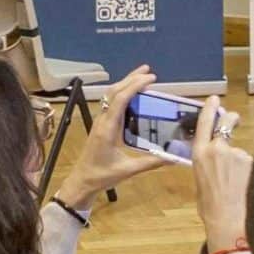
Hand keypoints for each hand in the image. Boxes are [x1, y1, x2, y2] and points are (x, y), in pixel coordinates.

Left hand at [52, 66, 167, 210]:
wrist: (81, 182)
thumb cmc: (101, 176)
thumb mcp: (127, 170)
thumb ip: (150, 163)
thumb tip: (172, 157)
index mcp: (108, 129)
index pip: (120, 99)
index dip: (134, 86)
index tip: (151, 78)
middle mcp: (102, 121)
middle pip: (114, 91)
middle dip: (131, 78)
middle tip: (149, 71)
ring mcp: (100, 122)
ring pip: (110, 95)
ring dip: (125, 84)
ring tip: (142, 77)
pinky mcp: (101, 125)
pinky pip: (111, 104)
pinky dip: (122, 94)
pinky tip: (133, 95)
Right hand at [190, 95, 250, 250]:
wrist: (228, 220)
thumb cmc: (211, 207)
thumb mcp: (201, 182)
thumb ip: (209, 165)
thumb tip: (218, 161)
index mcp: (200, 155)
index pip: (204, 124)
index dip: (209, 109)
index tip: (214, 99)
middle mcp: (218, 149)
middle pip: (226, 124)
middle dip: (231, 118)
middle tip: (235, 118)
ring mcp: (237, 154)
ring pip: (242, 153)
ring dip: (242, 164)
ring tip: (239, 185)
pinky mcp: (253, 161)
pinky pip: (253, 163)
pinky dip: (252, 171)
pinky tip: (248, 186)